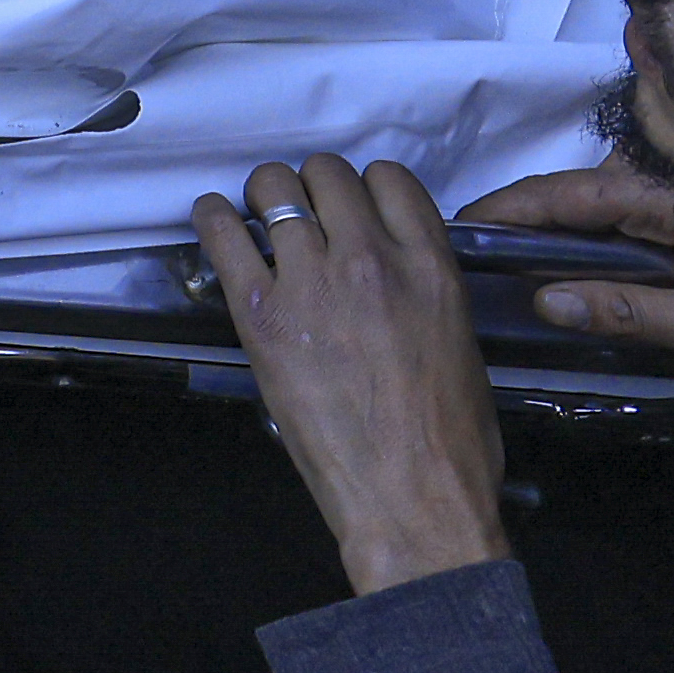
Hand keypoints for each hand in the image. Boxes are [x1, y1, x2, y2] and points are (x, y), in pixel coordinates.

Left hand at [190, 150, 513, 591]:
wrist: (414, 499)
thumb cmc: (451, 442)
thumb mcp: (458, 340)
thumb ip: (424, 287)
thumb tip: (393, 271)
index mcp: (430, 265)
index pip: (388, 178)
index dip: (365, 188)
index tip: (351, 208)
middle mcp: (370, 258)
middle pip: (326, 173)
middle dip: (312, 188)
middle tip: (302, 216)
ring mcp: (312, 282)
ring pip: (273, 187)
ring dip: (265, 197)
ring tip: (260, 220)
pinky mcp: (262, 313)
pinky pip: (223, 234)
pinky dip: (215, 219)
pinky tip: (218, 224)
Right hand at [465, 153, 673, 377]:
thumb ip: (631, 313)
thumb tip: (546, 299)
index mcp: (664, 191)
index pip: (560, 195)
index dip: (501, 212)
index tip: (448, 230)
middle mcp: (662, 171)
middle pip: (570, 196)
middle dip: (520, 227)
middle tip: (473, 272)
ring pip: (595, 203)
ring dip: (558, 234)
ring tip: (516, 278)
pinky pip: (622, 210)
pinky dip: (591, 234)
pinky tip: (576, 271)